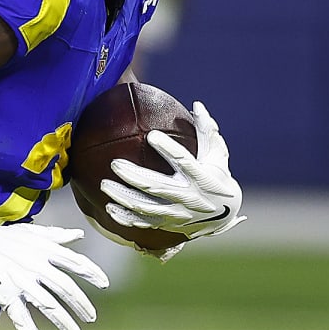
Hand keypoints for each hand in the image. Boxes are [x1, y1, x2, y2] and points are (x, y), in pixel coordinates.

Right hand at [0, 216, 108, 329]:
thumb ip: (57, 235)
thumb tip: (78, 234)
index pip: (76, 262)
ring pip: (50, 306)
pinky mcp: (7, 296)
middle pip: (66, 289)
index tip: (104, 284)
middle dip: (81, 304)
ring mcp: (23, 283)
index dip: (92, 273)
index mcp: (45, 251)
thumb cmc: (1, 238)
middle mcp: (37, 267)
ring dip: (64, 322)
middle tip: (91, 317)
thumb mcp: (32, 232)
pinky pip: (22, 318)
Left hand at [100, 101, 244, 240]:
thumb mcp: (218, 154)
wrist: (224, 216)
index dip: (167, 149)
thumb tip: (196, 105)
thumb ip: (207, 131)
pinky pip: (144, 223)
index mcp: (201, 177)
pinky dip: (126, 217)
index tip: (151, 135)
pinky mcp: (168, 224)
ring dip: (124, 197)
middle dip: (134, 176)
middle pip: (157, 187)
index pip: (183, 161)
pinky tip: (109, 208)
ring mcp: (177, 213)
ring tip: (104, 185)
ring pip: (146, 208)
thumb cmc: (218, 177)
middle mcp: (188, 197)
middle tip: (114, 164)